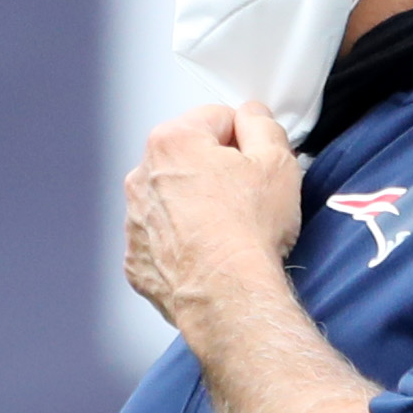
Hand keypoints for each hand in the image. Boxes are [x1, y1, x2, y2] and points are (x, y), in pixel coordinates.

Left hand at [124, 101, 304, 332]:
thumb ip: (263, 124)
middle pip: (190, 157)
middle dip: (218, 171)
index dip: (245, 139)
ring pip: (174, 197)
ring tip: (229, 229)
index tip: (256, 161)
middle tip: (247, 198)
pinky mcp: (137, 255)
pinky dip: (183, 241)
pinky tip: (208, 252)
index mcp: (173, 141)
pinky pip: (162, 236)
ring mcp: (135, 217)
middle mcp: (143, 175)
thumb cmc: (247, 233)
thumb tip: (252, 117)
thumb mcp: (277, 161)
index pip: (216, 118)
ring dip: (198, 205)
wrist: (228, 295)